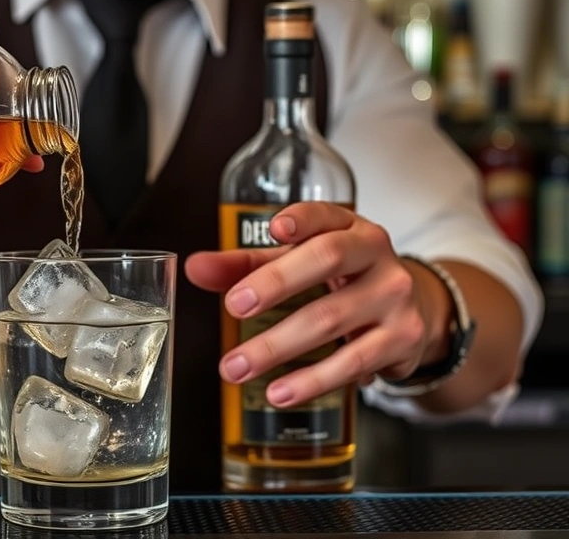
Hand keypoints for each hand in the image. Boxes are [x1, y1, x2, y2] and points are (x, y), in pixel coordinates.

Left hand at [184, 202, 432, 407]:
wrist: (410, 312)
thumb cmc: (341, 280)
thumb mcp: (297, 265)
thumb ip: (245, 266)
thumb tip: (195, 268)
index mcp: (348, 227)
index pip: (326, 214)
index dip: (303, 219)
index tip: (275, 229)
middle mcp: (376, 255)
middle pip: (327, 259)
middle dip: (277, 283)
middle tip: (235, 307)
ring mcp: (393, 296)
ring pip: (332, 318)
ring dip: (277, 346)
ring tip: (237, 366)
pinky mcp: (402, 338)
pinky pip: (352, 361)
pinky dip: (311, 380)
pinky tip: (279, 390)